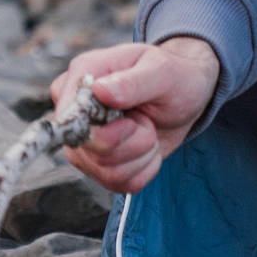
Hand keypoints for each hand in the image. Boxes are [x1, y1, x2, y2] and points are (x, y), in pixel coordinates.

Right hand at [53, 37, 218, 195]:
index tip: (133, 122)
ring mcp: (86, 140)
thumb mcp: (161, 72)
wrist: (186, 95)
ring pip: (106, 172)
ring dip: (141, 157)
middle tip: (147, 121)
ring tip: (149, 130)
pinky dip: (144, 170)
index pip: (69, 119)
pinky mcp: (99, 163)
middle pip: (89, 152)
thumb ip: (131, 83)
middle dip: (132, 144)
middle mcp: (77, 110)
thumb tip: (99, 90)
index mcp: (83, 77)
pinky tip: (148, 148)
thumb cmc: (174, 75)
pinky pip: (118, 184)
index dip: (103, 133)